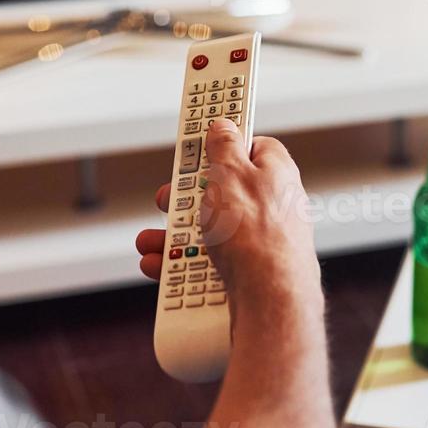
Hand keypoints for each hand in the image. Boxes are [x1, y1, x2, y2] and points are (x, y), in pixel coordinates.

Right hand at [135, 119, 319, 308]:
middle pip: (221, 192)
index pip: (248, 146)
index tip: (195, 144)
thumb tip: (224, 126)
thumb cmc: (256, 235)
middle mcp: (273, 205)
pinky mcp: (251, 272)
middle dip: (186, 199)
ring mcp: (263, 241)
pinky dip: (183, 265)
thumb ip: (224, 146)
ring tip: (151, 243)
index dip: (218, 144)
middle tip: (167, 200)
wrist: (272, 302)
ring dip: (175, 237)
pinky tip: (161, 267)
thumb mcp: (229, 174)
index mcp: (276, 172)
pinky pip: (211, 262)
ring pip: (211, 231)